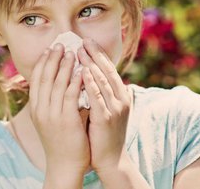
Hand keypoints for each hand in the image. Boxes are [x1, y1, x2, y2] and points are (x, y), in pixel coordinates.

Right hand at [28, 43, 89, 182]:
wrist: (64, 165)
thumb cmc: (60, 141)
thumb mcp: (49, 119)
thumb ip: (52, 101)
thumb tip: (59, 81)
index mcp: (35, 108)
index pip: (36, 79)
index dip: (43, 62)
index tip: (49, 49)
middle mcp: (40, 109)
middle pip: (45, 77)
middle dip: (52, 59)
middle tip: (60, 44)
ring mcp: (52, 114)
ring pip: (56, 83)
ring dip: (64, 66)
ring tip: (71, 52)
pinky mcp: (66, 120)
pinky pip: (70, 96)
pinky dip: (74, 81)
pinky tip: (81, 71)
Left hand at [78, 38, 131, 172]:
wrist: (109, 159)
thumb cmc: (102, 132)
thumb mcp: (103, 108)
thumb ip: (99, 92)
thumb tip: (88, 74)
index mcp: (119, 95)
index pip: (108, 69)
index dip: (98, 54)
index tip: (86, 40)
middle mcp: (120, 99)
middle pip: (107, 71)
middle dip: (94, 54)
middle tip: (81, 40)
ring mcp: (114, 108)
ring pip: (102, 81)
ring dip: (90, 65)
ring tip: (79, 52)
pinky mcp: (106, 118)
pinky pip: (97, 97)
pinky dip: (90, 84)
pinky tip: (81, 73)